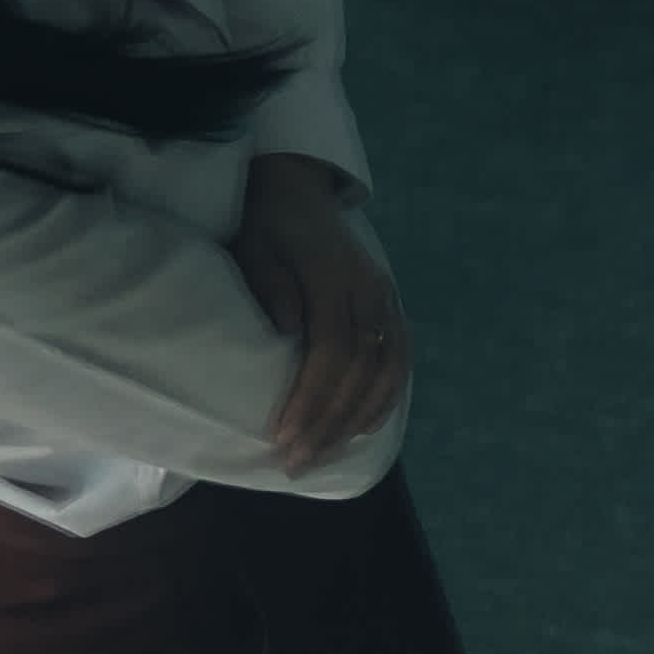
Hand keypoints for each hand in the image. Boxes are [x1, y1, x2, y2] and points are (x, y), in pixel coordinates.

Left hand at [233, 155, 409, 467]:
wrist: (297, 190)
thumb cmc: (265, 226)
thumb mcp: (254, 247)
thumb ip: (271, 286)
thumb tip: (285, 333)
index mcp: (332, 275)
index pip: (331, 349)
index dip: (311, 398)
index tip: (282, 437)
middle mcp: (369, 289)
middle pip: (360, 369)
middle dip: (328, 422)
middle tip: (296, 462)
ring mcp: (386, 297)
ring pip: (386, 370)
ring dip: (355, 420)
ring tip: (324, 455)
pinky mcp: (391, 305)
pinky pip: (399, 360)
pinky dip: (384, 399)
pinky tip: (361, 429)